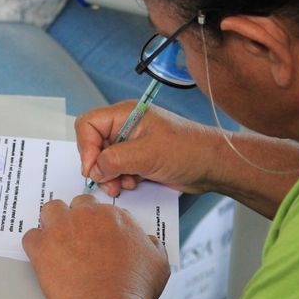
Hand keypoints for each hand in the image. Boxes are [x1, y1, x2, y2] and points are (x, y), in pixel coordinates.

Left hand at [22, 195, 169, 298]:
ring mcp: (62, 229)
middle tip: (79, 237)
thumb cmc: (133, 289)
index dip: (101, 224)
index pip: (104, 209)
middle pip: (78, 204)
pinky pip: (31, 236)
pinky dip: (35, 245)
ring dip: (53, 222)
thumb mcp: (158, 264)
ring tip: (57, 240)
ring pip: (51, 210)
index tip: (99, 236)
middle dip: (78, 217)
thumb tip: (149, 242)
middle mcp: (87, 216)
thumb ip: (153, 247)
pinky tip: (42, 256)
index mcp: (115, 217)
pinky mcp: (42, 247)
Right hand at [76, 102, 219, 197]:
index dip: (86, 147)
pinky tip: (134, 184)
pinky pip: (117, 170)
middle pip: (93, 145)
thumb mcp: (147, 154)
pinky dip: (121, 180)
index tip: (93, 169)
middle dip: (99, 167)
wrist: (213, 166)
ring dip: (110, 176)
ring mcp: (132, 144)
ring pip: (104, 161)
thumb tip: (94, 169)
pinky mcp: (138, 160)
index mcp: (125, 114)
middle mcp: (125, 127)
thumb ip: (115, 160)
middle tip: (110, 183)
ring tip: (125, 185)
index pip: (87, 124)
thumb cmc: (188, 150)